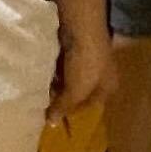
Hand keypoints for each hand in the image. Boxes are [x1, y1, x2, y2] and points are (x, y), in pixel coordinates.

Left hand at [48, 0, 113, 128]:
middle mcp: (103, 75)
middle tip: (43, 100)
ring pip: (71, 78)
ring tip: (41, 87)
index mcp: (109, 87)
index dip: (71, 112)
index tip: (51, 114)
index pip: (89, 106)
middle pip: (80, 92)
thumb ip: (63, 107)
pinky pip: (65, 65)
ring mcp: (91, 60)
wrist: (82, 27)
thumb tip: (51, 124)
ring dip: (58, 82)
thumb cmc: (86, 64)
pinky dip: (56, 69)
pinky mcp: (79, 49)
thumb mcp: (76, 91)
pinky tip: (46, 71)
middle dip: (62, 96)